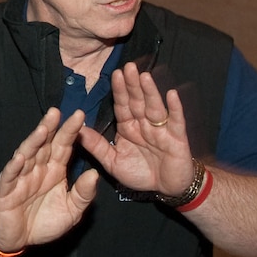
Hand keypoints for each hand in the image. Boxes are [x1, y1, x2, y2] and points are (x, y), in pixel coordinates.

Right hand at [0, 107, 99, 255]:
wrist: (19, 240)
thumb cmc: (45, 222)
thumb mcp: (72, 211)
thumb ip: (84, 194)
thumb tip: (94, 174)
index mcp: (54, 170)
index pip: (63, 146)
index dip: (70, 131)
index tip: (80, 115)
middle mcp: (37, 169)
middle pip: (44, 144)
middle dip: (51, 127)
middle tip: (58, 111)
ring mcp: (21, 178)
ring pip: (27, 155)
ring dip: (34, 142)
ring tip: (43, 129)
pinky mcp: (7, 191)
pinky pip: (10, 176)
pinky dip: (14, 166)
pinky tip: (20, 157)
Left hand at [76, 64, 196, 196]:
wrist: (167, 189)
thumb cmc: (141, 173)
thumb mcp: (113, 162)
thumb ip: (97, 146)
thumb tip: (79, 130)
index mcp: (128, 127)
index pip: (122, 106)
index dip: (119, 91)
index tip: (115, 74)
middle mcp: (144, 125)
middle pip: (138, 102)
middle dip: (133, 85)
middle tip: (128, 67)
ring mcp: (162, 129)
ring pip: (155, 107)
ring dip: (150, 92)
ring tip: (144, 77)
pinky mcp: (177, 138)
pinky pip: (176, 121)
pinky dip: (175, 108)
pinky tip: (172, 94)